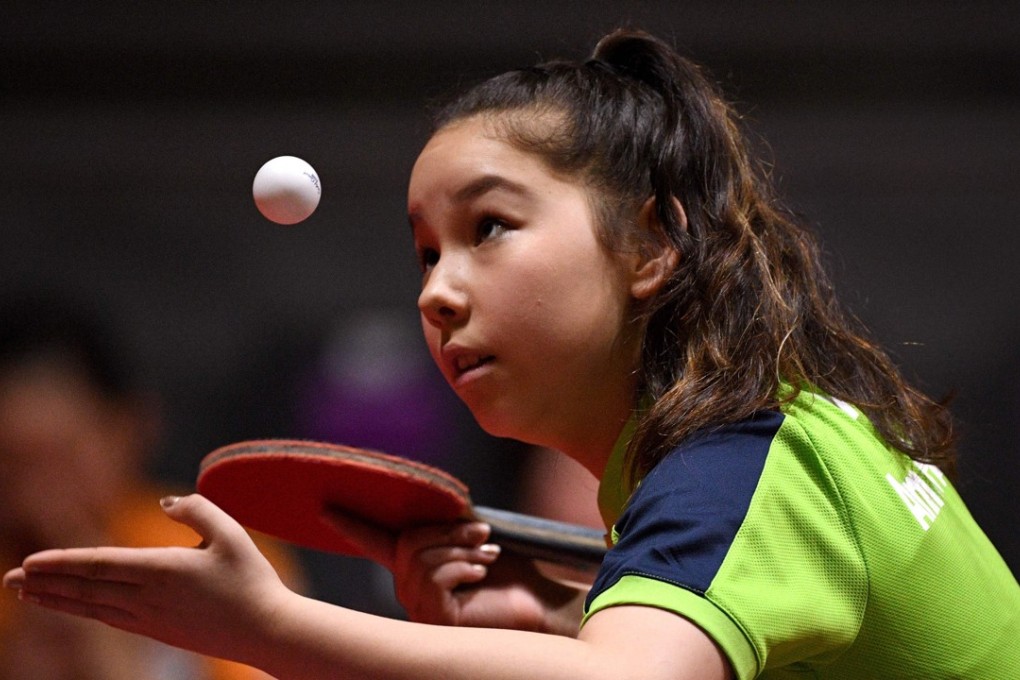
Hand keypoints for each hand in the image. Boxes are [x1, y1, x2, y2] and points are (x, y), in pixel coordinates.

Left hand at [2, 494, 291, 665]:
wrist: (266, 632)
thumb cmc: (252, 580)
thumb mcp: (232, 533)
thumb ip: (197, 510)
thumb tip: (165, 502)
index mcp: (164, 569)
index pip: (100, 564)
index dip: (62, 563)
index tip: (29, 563)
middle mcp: (149, 597)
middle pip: (87, 588)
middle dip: (45, 583)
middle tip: (8, 581)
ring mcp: (151, 619)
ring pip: (93, 607)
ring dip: (57, 600)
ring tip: (28, 595)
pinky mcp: (159, 631)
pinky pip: (110, 619)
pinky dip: (84, 612)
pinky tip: (74, 608)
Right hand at [324, 512, 585, 634]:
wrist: (539, 608)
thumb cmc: (512, 577)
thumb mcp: (474, 542)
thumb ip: (449, 527)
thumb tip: (443, 506)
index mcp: (415, 568)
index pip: (374, 542)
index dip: (350, 524)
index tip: (324, 505)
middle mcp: (409, 591)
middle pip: (408, 541)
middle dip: (447, 531)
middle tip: (483, 534)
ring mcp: (418, 609)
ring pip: (422, 557)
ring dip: (461, 550)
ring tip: (489, 558)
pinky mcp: (433, 619)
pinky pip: (434, 575)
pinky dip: (462, 567)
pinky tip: (479, 577)